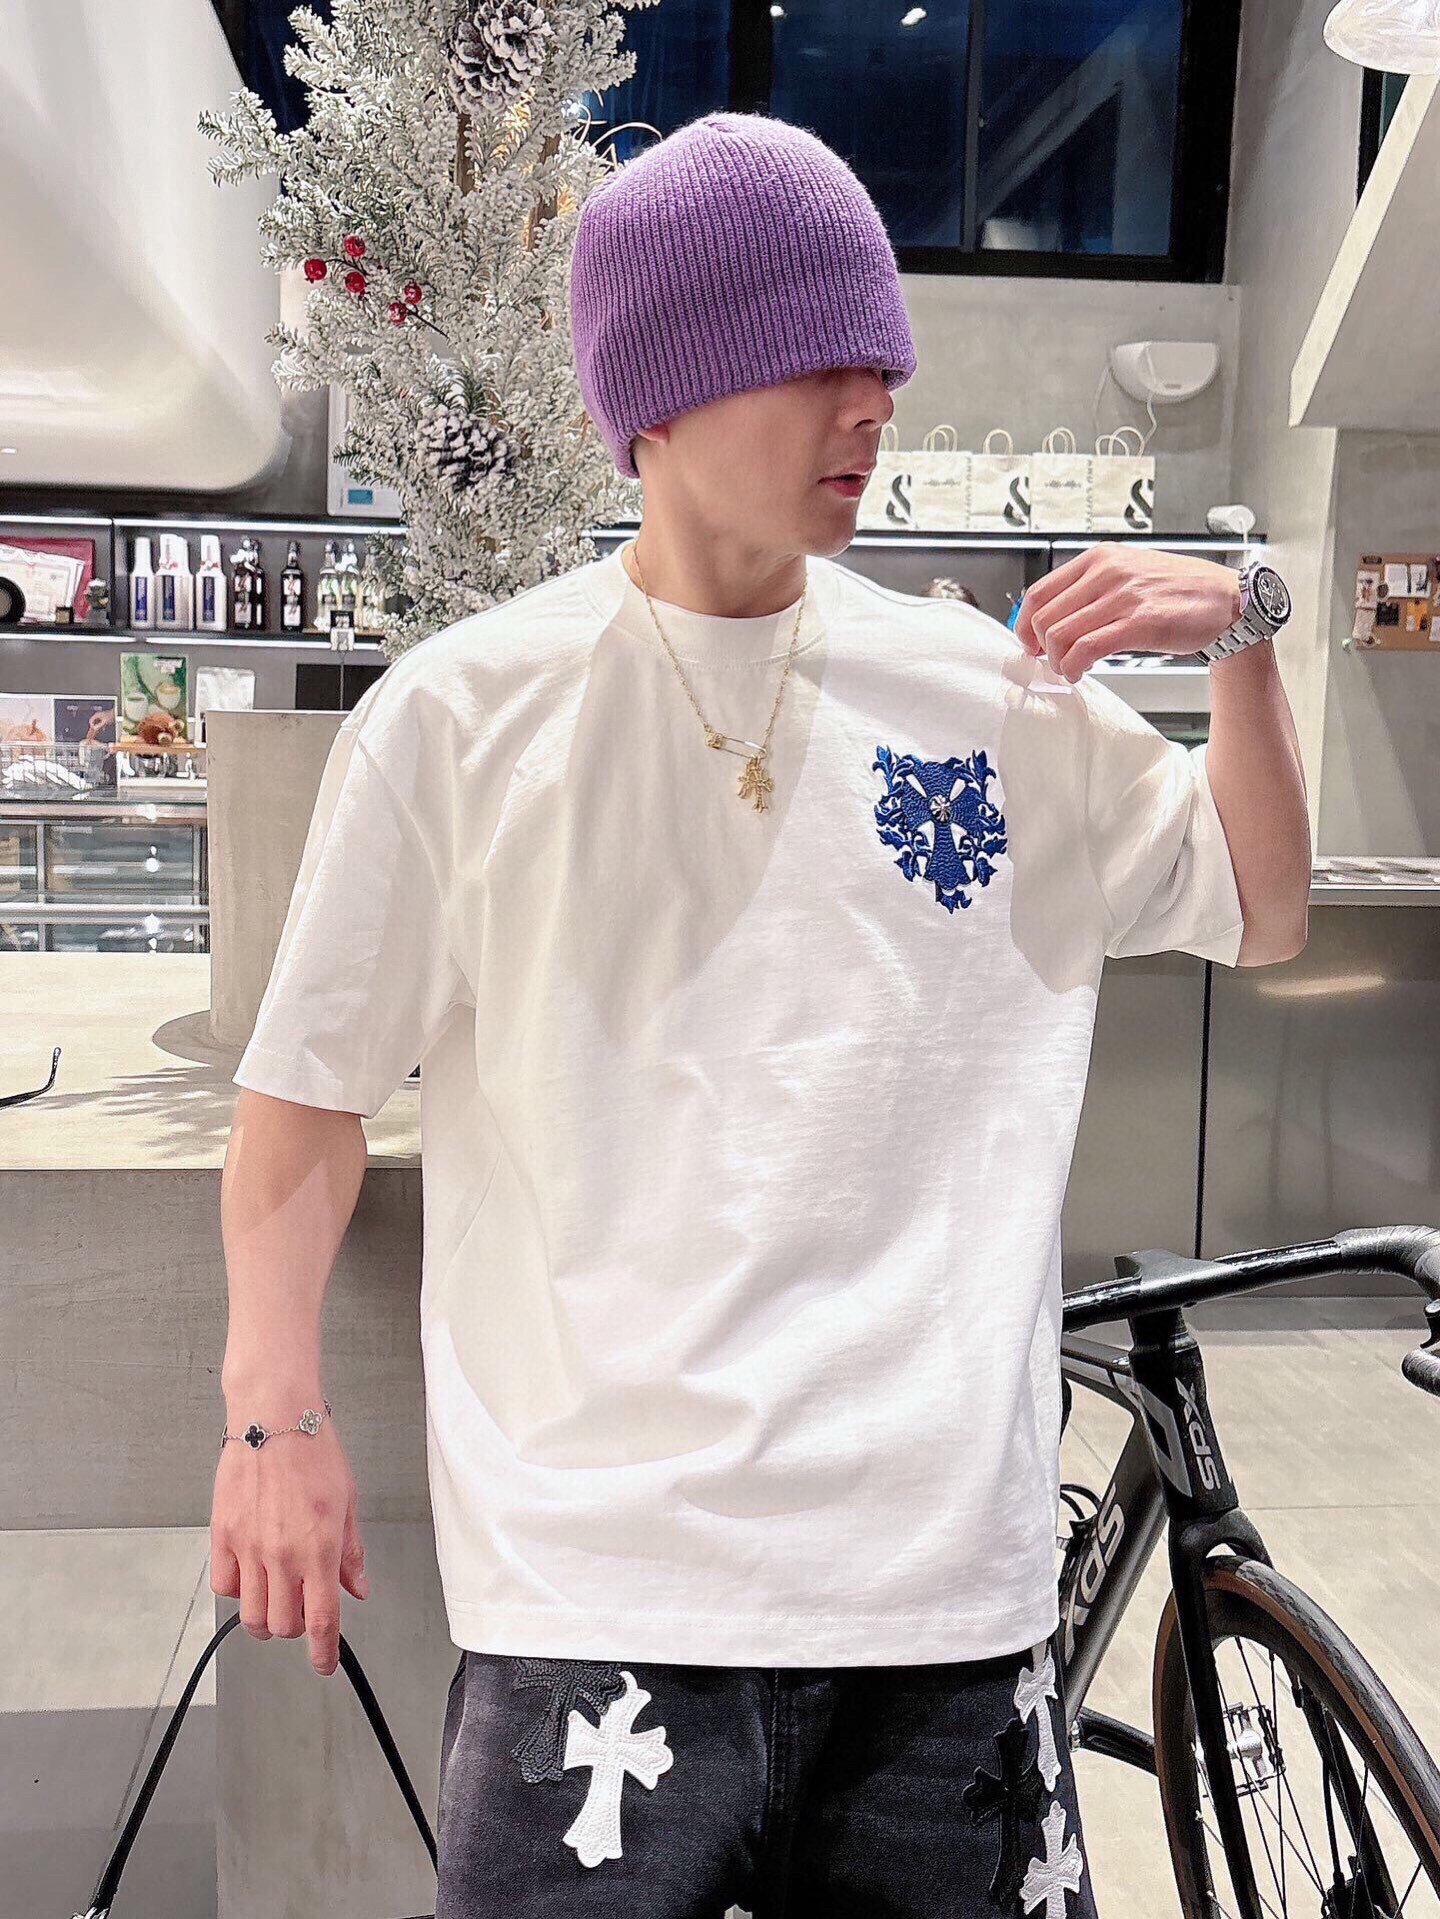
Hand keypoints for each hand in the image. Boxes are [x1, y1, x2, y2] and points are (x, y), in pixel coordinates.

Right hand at [209, 1399, 367, 1676]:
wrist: (274, 1417)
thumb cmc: (315, 1451)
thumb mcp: (348, 1501)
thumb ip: (351, 1551)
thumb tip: (357, 1587)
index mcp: (320, 1548)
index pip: (322, 1621)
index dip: (324, 1653)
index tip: (324, 1664)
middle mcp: (283, 1555)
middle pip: (284, 1626)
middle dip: (297, 1628)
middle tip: (305, 1610)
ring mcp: (249, 1548)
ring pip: (252, 1615)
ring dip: (268, 1617)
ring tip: (279, 1596)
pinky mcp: (222, 1537)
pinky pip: (226, 1587)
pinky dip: (240, 1591)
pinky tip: (253, 1574)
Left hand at [1014, 543, 1241, 680]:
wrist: (1228, 602)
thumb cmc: (1181, 592)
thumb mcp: (1130, 573)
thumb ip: (1093, 589)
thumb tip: (1056, 617)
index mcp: (1100, 558)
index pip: (1039, 592)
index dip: (1025, 624)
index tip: (1029, 642)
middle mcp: (1107, 572)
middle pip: (1044, 617)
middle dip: (1040, 647)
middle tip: (1050, 661)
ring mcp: (1123, 596)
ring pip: (1060, 635)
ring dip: (1057, 662)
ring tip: (1068, 670)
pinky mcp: (1138, 623)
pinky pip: (1086, 649)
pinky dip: (1073, 667)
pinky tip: (1079, 673)